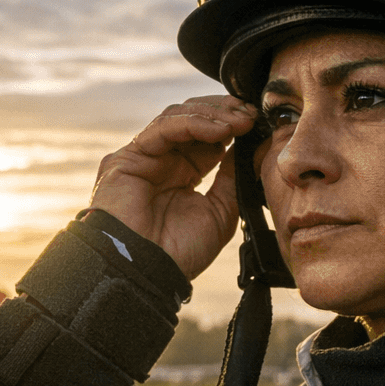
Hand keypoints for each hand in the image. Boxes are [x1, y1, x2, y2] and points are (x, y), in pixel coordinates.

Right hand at [90, 95, 258, 279]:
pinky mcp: (126, 158)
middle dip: (225, 113)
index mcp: (184, 175)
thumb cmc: (180, 253)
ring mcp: (144, 158)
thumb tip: (249, 147)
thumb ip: (232, 178)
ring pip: (178, 117)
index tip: (258, 123)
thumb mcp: (220, 212)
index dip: (233, 125)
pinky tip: (219, 129)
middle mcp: (163, 162)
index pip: (208, 136)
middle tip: (251, 114)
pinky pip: (162, 129)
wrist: (149, 273)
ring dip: (213, 115)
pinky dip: (192, 122)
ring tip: (239, 121)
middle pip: (193, 119)